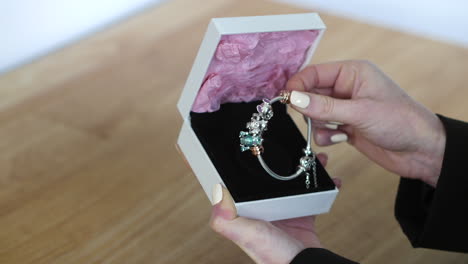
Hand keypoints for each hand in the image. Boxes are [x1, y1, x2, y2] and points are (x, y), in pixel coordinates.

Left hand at [210, 153, 340, 263]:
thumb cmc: (275, 257)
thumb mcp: (247, 234)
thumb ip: (226, 218)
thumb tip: (215, 192)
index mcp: (247, 211)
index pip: (240, 183)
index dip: (245, 164)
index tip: (253, 146)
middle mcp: (263, 211)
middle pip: (269, 178)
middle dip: (280, 161)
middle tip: (290, 146)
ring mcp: (283, 212)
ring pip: (292, 183)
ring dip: (302, 170)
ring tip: (314, 159)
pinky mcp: (302, 217)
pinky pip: (312, 196)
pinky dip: (321, 187)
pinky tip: (330, 179)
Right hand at [286, 60, 445, 186]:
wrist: (421, 151)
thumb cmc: (401, 122)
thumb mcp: (360, 112)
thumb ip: (324, 107)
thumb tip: (295, 99)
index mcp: (353, 73)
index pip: (315, 73)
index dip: (298, 85)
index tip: (285, 99)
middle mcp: (347, 88)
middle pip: (312, 93)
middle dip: (309, 108)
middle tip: (312, 118)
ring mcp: (346, 108)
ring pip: (315, 113)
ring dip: (319, 124)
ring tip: (337, 130)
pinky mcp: (346, 126)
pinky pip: (323, 128)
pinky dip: (326, 135)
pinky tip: (341, 138)